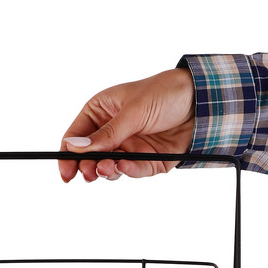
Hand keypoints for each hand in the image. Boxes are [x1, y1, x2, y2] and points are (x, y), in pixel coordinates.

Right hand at [59, 68, 194, 182]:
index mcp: (101, 112)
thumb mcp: (133, 111)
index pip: (75, 137)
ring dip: (106, 171)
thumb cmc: (165, 93)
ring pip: (108, 167)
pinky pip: (132, 171)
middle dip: (86, 167)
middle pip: (89, 157)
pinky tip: (124, 166)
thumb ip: (107, 134)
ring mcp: (128, 147)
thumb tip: (76, 148)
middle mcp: (112, 132)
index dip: (67, 155)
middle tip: (88, 173)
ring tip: (107, 168)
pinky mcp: (145, 161)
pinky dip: (127, 171)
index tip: (66, 172)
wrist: (201, 102)